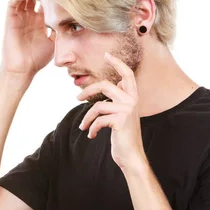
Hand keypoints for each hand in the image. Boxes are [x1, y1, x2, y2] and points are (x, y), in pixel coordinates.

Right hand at [1, 0, 53, 75]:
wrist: (23, 69)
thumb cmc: (37, 59)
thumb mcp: (54, 42)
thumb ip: (60, 30)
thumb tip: (74, 21)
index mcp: (40, 22)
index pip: (45, 4)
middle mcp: (29, 18)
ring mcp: (20, 18)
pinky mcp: (10, 21)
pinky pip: (12, 4)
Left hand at [77, 52, 146, 170]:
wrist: (131, 155)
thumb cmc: (123, 135)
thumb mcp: (123, 114)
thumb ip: (120, 98)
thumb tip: (118, 82)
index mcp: (133, 97)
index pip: (127, 75)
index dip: (117, 63)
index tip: (107, 54)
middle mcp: (132, 101)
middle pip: (104, 85)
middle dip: (87, 91)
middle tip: (76, 98)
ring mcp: (127, 110)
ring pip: (97, 106)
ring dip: (87, 118)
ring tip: (83, 126)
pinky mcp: (120, 120)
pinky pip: (98, 119)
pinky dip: (91, 128)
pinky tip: (91, 135)